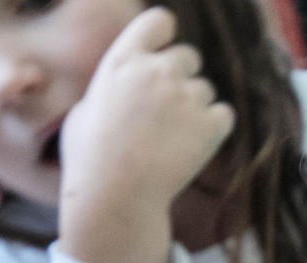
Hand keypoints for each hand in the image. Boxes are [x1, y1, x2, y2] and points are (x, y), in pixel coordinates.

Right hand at [57, 6, 235, 262]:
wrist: (115, 198)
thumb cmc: (90, 162)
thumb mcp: (82, 113)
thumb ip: (109, 90)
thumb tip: (117, 91)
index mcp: (123, 61)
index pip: (158, 20)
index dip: (163, 35)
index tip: (161, 53)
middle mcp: (157, 71)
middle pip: (188, 56)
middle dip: (181, 78)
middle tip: (167, 112)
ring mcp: (186, 96)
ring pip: (205, 89)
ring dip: (195, 108)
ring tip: (171, 140)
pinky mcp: (209, 125)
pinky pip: (224, 115)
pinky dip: (214, 128)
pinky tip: (192, 147)